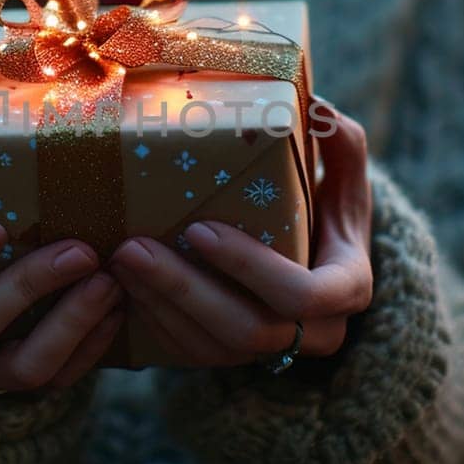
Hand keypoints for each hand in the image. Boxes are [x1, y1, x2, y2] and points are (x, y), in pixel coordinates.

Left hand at [109, 101, 374, 367]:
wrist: (321, 262)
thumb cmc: (330, 209)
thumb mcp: (346, 176)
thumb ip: (343, 143)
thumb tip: (316, 107)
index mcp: (346, 288)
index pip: (303, 295)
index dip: (249, 268)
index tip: (199, 229)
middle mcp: (313, 333)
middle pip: (247, 330)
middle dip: (183, 290)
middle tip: (134, 248)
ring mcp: (271, 352)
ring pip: (210, 348)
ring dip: (158, 304)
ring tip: (118, 260)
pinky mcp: (234, 356)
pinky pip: (189, 352)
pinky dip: (152, 319)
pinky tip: (121, 285)